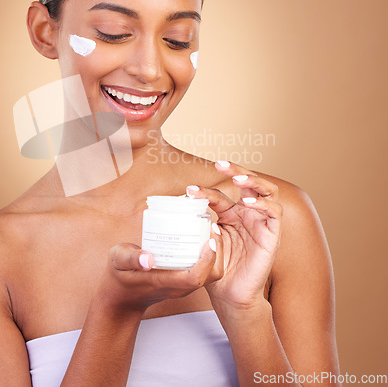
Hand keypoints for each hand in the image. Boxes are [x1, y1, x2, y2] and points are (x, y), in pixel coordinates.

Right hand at [97, 241, 216, 314]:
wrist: (121, 298)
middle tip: (213, 227)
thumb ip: (131, 258)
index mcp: (163, 282)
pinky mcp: (183, 282)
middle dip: (217, 253)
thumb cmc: (119, 275)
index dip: (207, 260)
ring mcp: (182, 287)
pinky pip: (204, 272)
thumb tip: (147, 258)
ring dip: (216, 254)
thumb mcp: (118, 261)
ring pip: (210, 275)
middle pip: (209, 276)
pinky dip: (208, 256)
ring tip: (210, 229)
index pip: (195, 277)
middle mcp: (178, 287)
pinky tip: (202, 237)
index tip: (209, 239)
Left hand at [186, 161, 282, 316]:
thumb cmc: (217, 269)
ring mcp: (262, 222)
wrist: (230, 295)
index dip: (206, 189)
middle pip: (249, 182)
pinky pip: (274, 212)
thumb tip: (185, 203)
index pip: (221, 194)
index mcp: (231, 214)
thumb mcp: (205, 242)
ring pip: (267, 191)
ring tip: (238, 179)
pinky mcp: (273, 234)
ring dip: (253, 180)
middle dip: (236, 170)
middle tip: (220, 164)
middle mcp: (248, 214)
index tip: (189, 190)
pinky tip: (246, 203)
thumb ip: (200, 223)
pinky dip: (262, 203)